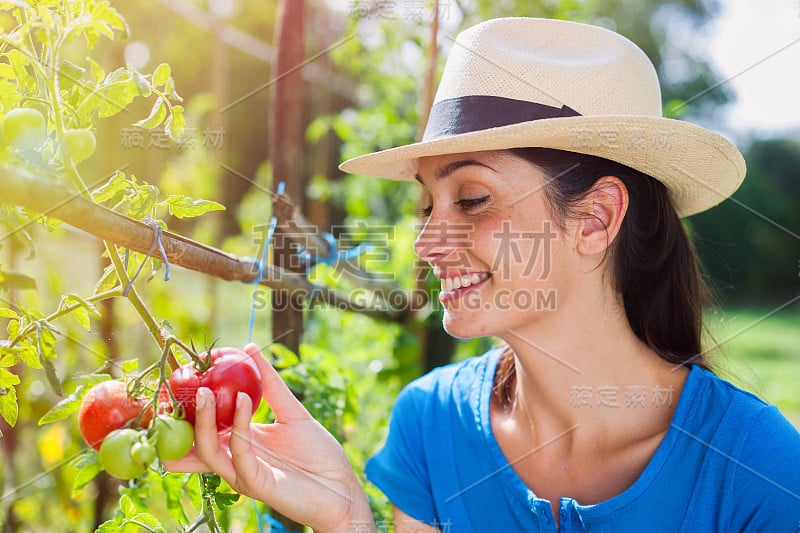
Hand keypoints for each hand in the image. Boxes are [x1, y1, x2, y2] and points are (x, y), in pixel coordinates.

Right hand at [164, 343, 372, 531]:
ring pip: (209, 451)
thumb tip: (249, 348)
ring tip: (205, 392)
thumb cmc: (318, 454)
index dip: (186, 408)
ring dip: (204, 421)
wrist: (341, 487)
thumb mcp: (291, 411)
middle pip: (195, 442)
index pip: (202, 426)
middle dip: (178, 421)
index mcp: (239, 443)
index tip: (179, 380)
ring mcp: (243, 473)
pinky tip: (243, 401)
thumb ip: (270, 383)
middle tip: (175, 390)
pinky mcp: (257, 484)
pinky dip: (239, 427)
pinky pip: (240, 455)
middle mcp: (235, 460)